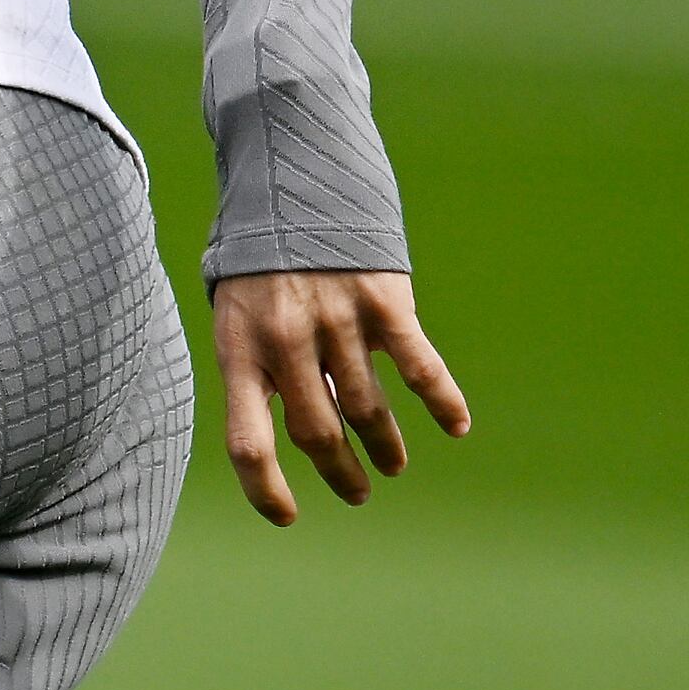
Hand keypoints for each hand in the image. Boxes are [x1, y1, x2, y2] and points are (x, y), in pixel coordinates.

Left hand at [210, 270, 469, 525]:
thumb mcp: (233, 309)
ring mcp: (336, 321)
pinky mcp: (383, 300)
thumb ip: (255, 362)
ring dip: (384, 444)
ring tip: (391, 464)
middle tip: (356, 490)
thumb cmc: (257, 254)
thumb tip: (290, 422)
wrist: (291, 174)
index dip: (265, 490)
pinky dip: (441, 401)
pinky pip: (417, 365)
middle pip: (317, 432)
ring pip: (367, 407)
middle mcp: (285, 341)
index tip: (289, 515)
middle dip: (339, 471)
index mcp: (238, 349)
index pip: (247, 443)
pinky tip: (455, 426)